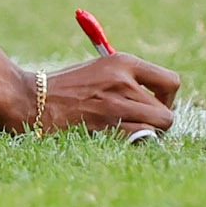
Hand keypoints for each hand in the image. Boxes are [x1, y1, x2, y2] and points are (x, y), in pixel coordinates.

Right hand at [37, 53, 179, 135]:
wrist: (34, 100)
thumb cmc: (68, 88)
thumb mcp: (101, 70)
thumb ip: (130, 81)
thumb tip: (160, 100)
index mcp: (123, 62)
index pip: (171, 81)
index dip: (167, 98)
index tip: (155, 104)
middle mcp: (123, 82)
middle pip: (166, 114)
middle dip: (157, 124)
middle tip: (139, 124)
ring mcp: (115, 107)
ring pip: (155, 131)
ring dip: (145, 136)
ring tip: (125, 131)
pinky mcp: (106, 129)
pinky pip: (136, 142)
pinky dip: (131, 144)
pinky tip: (113, 138)